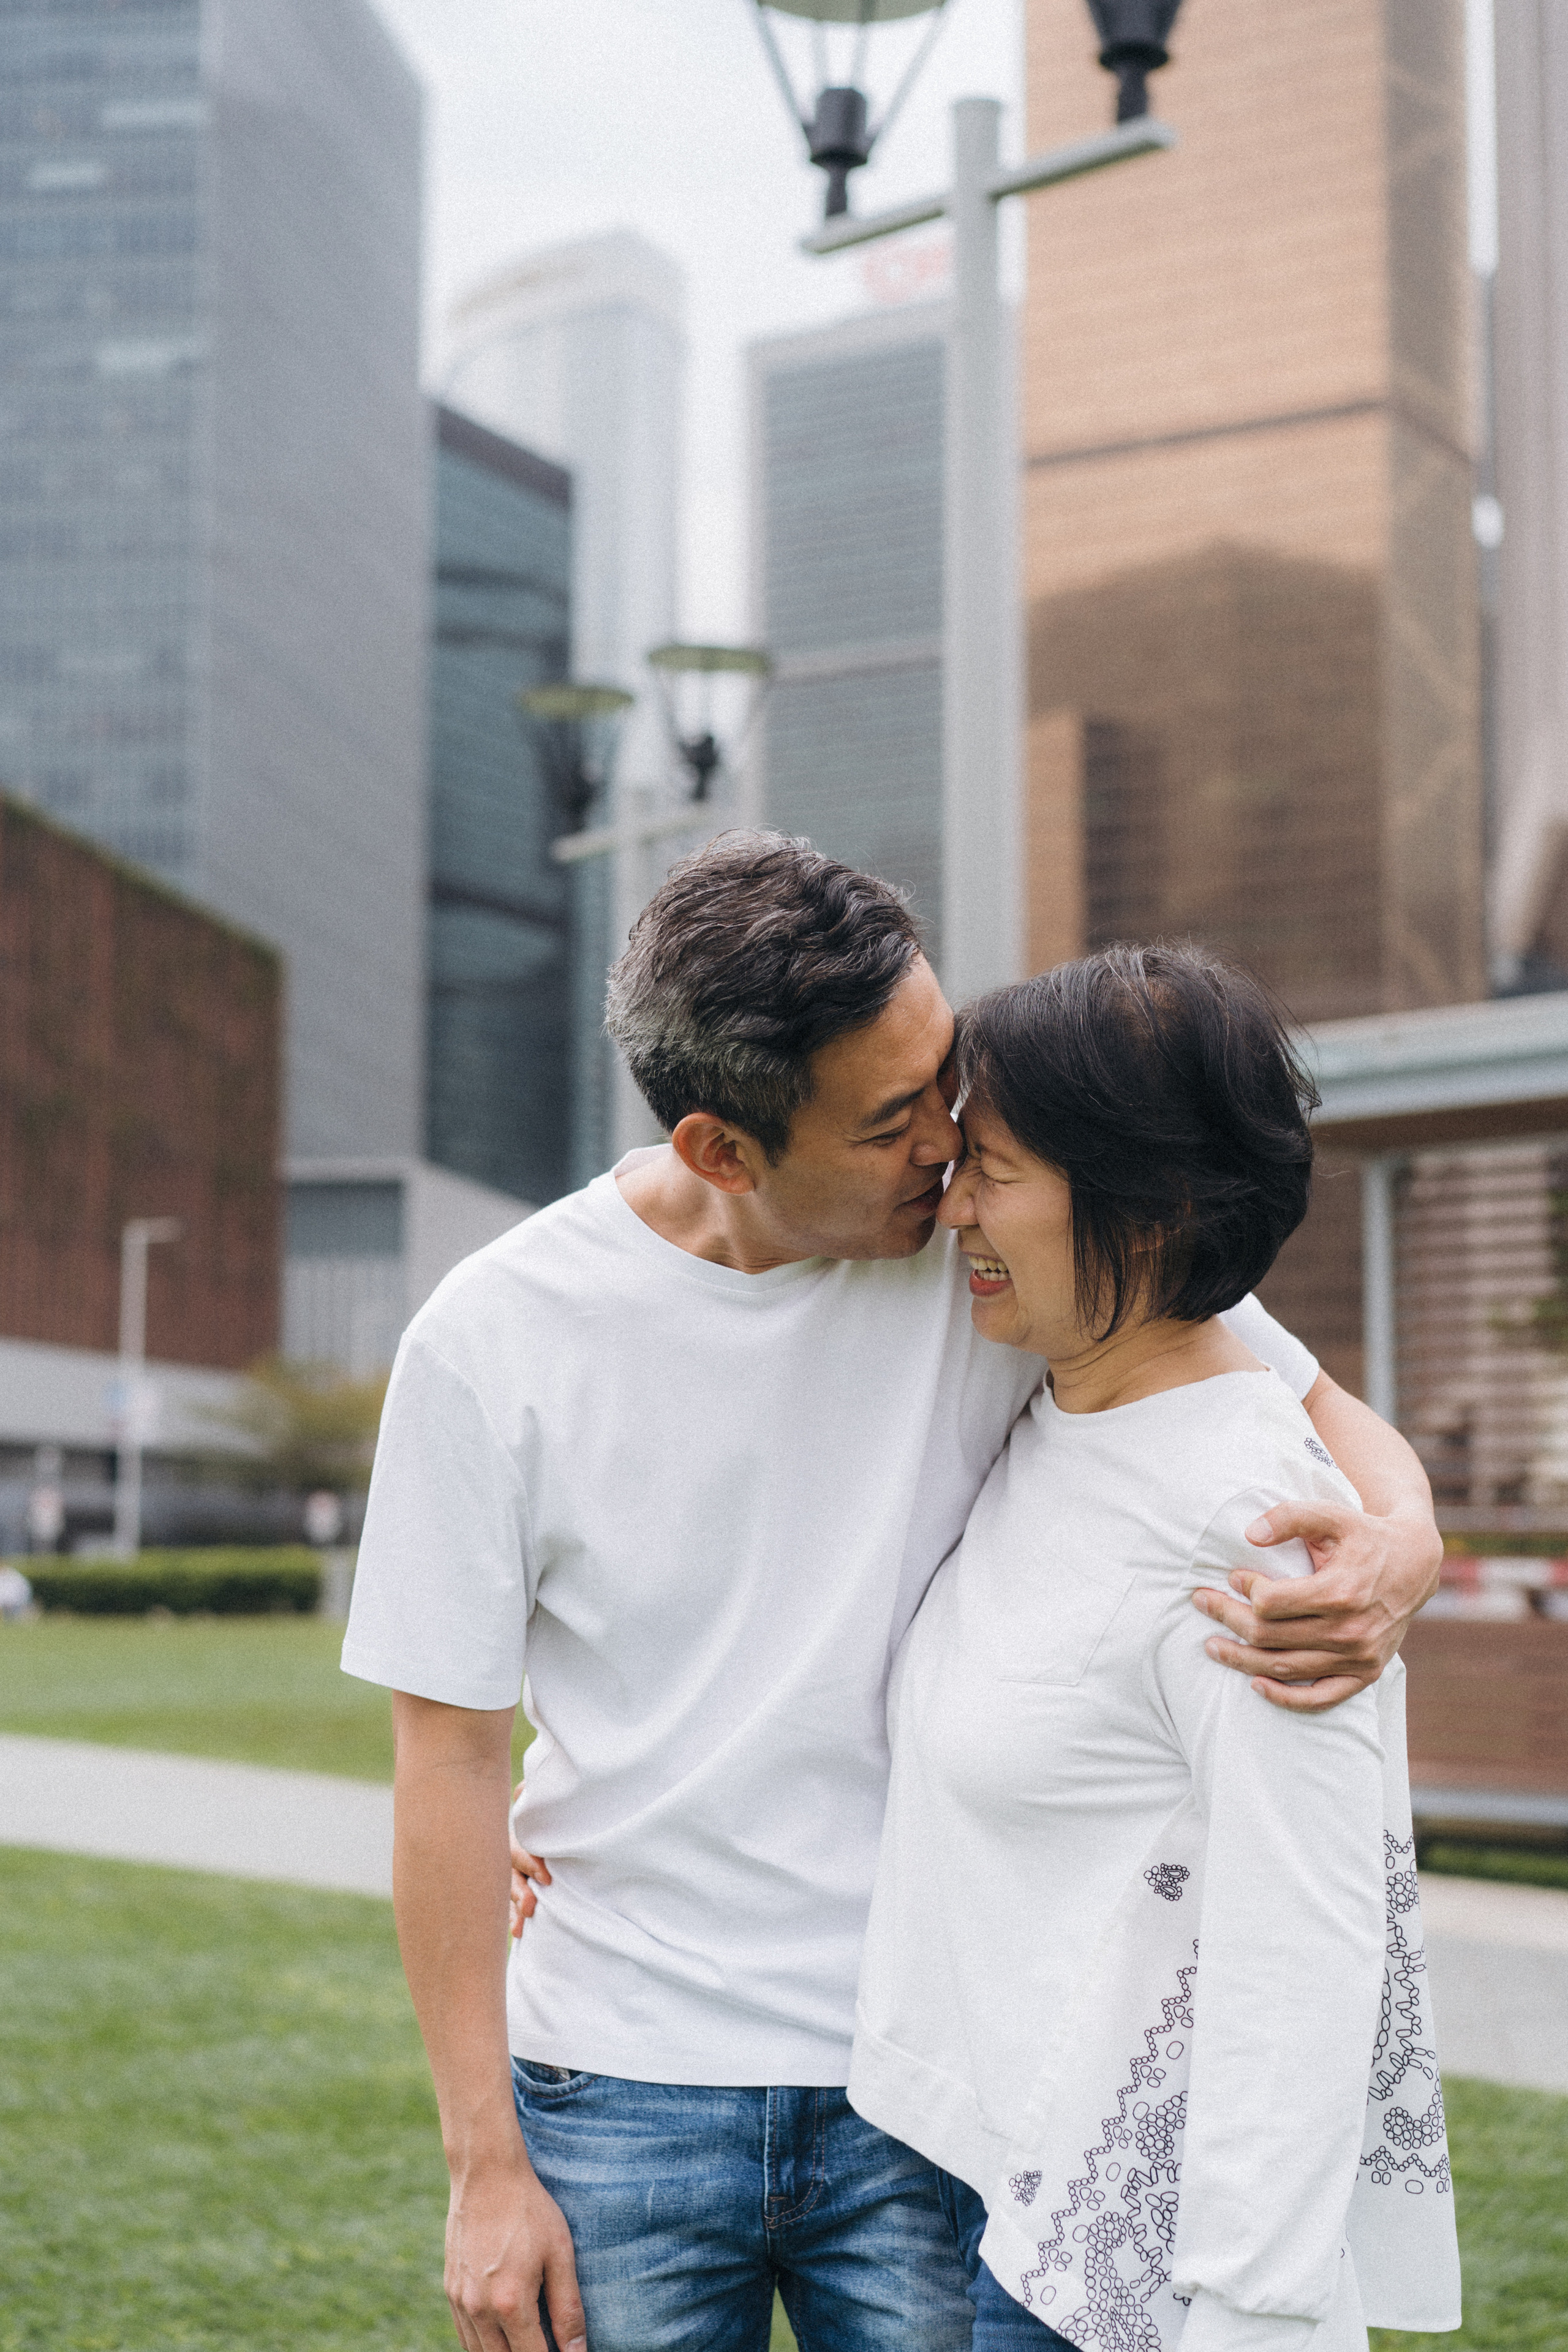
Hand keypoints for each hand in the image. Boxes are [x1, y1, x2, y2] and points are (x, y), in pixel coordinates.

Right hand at [444, 2149, 584, 2351]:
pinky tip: (502, 2335)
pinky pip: (464, 2334)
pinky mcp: (450, 2289)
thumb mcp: (560, 2254)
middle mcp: (480, 2309)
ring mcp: (460, 2301)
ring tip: (526, 2342)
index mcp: (512, 2304)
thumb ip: (568, 2309)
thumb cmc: (529, 2210)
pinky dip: (482, 2344)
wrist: (487, 2174)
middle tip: (545, 2345)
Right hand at [509, 1782, 550, 1939]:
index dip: (529, 1863)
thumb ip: (532, 1795)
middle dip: (518, 1891)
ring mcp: (512, 1871)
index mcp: (517, 1832)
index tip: (547, 1878)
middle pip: (509, 1874)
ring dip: (514, 1908)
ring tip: (522, 1925)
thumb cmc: (551, 1806)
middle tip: (531, 1906)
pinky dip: (513, 1916)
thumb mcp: (543, 1798)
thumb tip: (524, 1791)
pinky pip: (510, 1903)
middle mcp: (510, 1852)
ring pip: (507, 1890)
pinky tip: (518, 1930)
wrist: (557, 1814)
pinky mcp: (518, 1885)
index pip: (517, 1850)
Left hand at [1191, 1500, 1441, 1713]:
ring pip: (1284, 1668)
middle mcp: (1349, 1630)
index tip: (1233, 1575)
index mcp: (1340, 1591)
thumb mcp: (1332, 1515)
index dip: (1244, 1588)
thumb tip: (1249, 1534)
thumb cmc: (1365, 1536)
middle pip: (1269, 1636)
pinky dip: (1285, 1697)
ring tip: (1212, 1646)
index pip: (1271, 1602)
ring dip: (1241, 1659)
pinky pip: (1319, 1698)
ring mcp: (1358, 1657)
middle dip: (1227, 1618)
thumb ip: (1290, 1517)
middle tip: (1201, 1603)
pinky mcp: (1365, 1674)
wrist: (1415, 1564)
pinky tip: (1255, 1684)